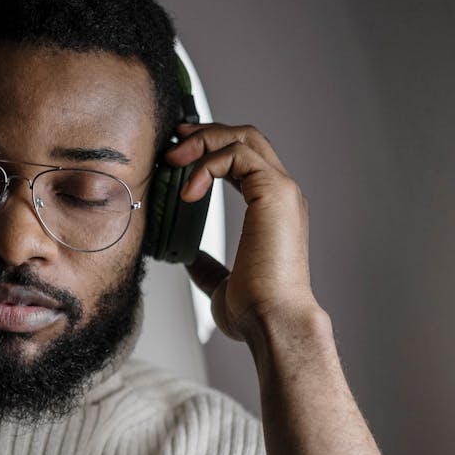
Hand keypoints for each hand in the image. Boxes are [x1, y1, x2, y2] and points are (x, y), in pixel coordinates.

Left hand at [165, 123, 321, 344]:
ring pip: (244, 137)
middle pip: (246, 137)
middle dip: (205, 133)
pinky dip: (207, 164)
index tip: (176, 156)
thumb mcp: (220, 282)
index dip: (209, 149)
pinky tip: (188, 192)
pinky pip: (237, 155)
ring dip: (202, 142)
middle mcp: (280, 194)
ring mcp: (281, 190)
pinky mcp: (275, 192)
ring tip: (173, 161)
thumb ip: (206, 265)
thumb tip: (187, 259)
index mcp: (271, 209)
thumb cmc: (253, 310)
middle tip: (172, 145)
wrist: (271, 321)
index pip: (243, 160)